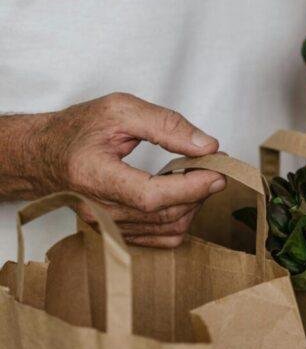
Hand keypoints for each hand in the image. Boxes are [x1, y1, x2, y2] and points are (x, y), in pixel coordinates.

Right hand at [22, 93, 224, 246]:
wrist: (43, 154)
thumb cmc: (77, 130)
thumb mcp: (119, 110)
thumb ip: (165, 125)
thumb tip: (207, 146)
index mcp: (92, 176)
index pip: (151, 196)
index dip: (191, 187)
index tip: (219, 171)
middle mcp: (97, 209)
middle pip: (165, 214)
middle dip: (200, 191)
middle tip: (215, 166)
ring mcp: (106, 226)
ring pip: (169, 229)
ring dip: (194, 204)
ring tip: (199, 176)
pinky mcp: (117, 234)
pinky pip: (162, 238)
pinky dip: (182, 217)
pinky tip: (184, 194)